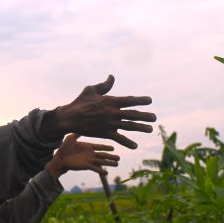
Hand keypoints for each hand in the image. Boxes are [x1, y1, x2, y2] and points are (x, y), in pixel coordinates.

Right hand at [41, 75, 155, 148]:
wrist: (69, 118)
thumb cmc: (79, 102)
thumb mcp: (91, 90)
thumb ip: (104, 85)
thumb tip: (112, 77)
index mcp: (110, 101)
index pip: (130, 100)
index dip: (141, 100)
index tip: (149, 101)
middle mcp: (113, 112)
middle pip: (133, 114)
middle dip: (145, 116)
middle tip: (154, 118)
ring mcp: (110, 124)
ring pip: (129, 126)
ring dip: (141, 128)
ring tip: (150, 129)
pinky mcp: (105, 133)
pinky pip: (119, 139)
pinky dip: (127, 142)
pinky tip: (134, 146)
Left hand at [46, 134, 119, 177]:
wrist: (59, 158)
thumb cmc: (64, 148)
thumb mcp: (71, 137)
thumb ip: (78, 132)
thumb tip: (83, 123)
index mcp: (88, 147)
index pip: (100, 147)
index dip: (107, 147)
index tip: (113, 148)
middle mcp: (90, 154)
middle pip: (103, 155)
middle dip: (111, 156)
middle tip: (119, 158)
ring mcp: (89, 160)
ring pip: (102, 162)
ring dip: (109, 163)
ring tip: (117, 164)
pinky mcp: (86, 166)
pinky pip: (95, 169)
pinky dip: (101, 171)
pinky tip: (106, 173)